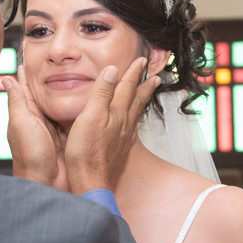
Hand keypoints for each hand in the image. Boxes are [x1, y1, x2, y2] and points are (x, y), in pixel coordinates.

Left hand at [4, 66, 68, 189]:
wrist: (47, 183)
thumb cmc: (31, 156)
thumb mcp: (22, 123)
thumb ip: (17, 102)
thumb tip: (7, 79)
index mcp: (26, 115)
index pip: (26, 89)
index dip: (28, 75)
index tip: (30, 58)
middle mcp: (39, 121)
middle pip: (46, 96)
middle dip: (51, 80)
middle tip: (58, 62)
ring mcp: (54, 130)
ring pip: (61, 106)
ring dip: (67, 92)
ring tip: (76, 74)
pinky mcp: (68, 138)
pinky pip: (74, 118)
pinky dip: (79, 108)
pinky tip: (86, 98)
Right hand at [64, 58, 158, 194]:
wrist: (91, 182)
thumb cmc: (86, 152)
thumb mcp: (89, 116)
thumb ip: (101, 93)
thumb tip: (112, 71)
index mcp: (116, 112)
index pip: (127, 87)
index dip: (133, 72)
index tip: (141, 60)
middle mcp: (123, 123)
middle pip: (137, 98)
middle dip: (144, 84)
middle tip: (155, 74)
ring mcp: (123, 137)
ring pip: (136, 111)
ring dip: (142, 98)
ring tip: (149, 90)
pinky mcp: (119, 148)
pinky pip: (132, 126)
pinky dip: (135, 117)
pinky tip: (135, 120)